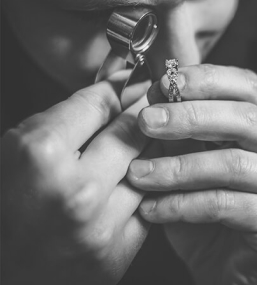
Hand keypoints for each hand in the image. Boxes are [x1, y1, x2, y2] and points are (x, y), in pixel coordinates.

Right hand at [1, 72, 150, 283]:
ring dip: (150, 146)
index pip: (98, 103)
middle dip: (142, 110)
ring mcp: (102, 223)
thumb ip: (66, 116)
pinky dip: (149, 182)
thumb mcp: (19, 149)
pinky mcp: (120, 249)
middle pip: (131, 130)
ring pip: (149, 164)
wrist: (10, 271)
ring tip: (149, 135)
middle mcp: (77, 189)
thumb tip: (114, 87)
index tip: (131, 81)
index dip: (117, 88)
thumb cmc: (8, 206)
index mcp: (41, 156)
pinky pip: (149, 199)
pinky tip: (147, 172)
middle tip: (151, 99)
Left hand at [127, 65, 256, 284]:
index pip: (250, 87)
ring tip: (138, 173)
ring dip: (179, 167)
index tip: (163, 85)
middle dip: (191, 116)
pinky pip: (230, 204)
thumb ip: (183, 132)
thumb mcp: (193, 166)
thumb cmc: (211, 219)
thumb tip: (157, 91)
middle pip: (248, 118)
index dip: (206, 80)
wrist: (232, 278)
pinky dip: (185, 205)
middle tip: (147, 120)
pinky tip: (152, 210)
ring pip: (235, 163)